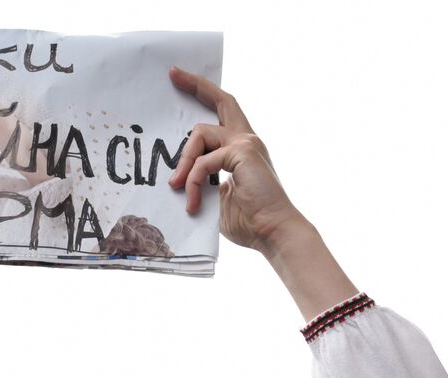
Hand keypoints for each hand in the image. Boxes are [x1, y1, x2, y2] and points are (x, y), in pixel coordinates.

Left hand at [167, 67, 307, 252]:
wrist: (274, 233)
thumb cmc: (251, 223)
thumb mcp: (218, 199)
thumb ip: (204, 184)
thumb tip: (180, 182)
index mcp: (243, 149)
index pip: (224, 113)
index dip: (205, 94)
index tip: (182, 80)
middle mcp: (247, 140)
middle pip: (222, 100)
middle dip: (196, 85)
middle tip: (173, 74)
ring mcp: (246, 144)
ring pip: (200, 134)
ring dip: (183, 162)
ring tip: (177, 187)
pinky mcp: (242, 153)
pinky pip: (203, 162)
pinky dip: (193, 181)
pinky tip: (192, 202)